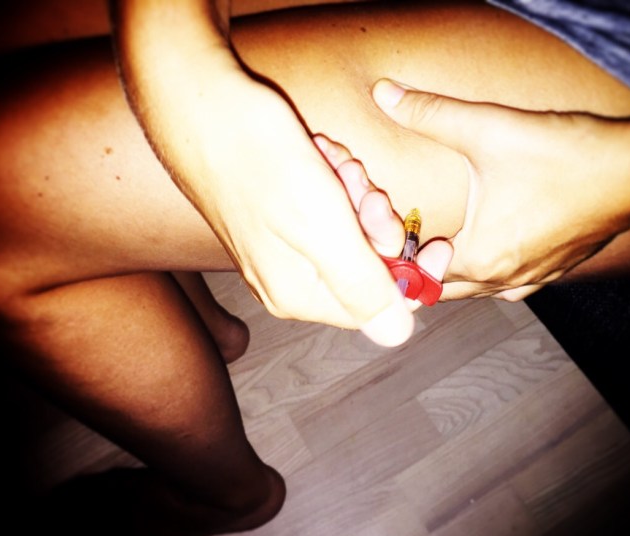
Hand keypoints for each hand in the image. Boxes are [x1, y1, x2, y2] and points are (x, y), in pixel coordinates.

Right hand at [112, 2, 412, 345]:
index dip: (411, 274)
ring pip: (351, 230)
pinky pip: (328, 208)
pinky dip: (332, 178)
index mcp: (299, 295)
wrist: (200, 106)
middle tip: (354, 181)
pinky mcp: (279, 219)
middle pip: (366, 264)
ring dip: (353, 190)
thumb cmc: (256, 160)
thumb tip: (398, 335)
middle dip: (374, 218)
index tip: (429, 240)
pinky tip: (316, 155)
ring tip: (328, 160)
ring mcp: (282, 250)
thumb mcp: (321, 227)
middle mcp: (290, 281)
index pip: (380, 306)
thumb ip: (360, 285)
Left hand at [372, 79, 629, 300]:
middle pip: (447, 290)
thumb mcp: (486, 130)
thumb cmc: (564, 158)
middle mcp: (505, 279)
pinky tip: (493, 247)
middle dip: (425, 268)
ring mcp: (534, 279)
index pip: (421, 278)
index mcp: (480, 258)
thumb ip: (429, 114)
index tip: (398, 229)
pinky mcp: (556, 270)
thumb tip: (385, 95)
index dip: (402, 257)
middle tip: (414, 237)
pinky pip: (512, 284)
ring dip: (458, 271)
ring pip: (480, 289)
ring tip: (445, 243)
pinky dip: (493, 272)